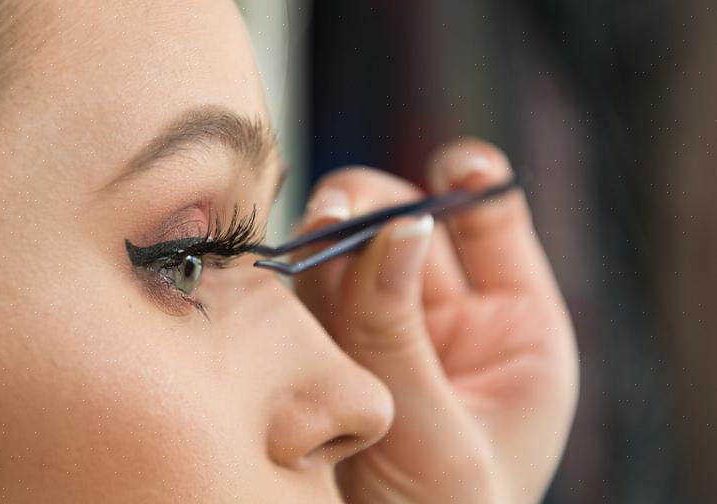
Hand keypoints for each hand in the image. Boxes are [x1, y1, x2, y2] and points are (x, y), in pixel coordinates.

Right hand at [294, 139, 578, 502]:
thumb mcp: (436, 430)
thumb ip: (400, 330)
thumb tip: (393, 226)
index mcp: (513, 331)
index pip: (492, 225)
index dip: (470, 185)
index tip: (448, 167)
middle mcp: (448, 321)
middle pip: (409, 226)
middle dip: (376, 209)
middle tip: (334, 214)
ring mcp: (386, 333)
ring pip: (350, 256)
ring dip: (325, 240)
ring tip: (305, 239)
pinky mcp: (331, 351)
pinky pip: (311, 298)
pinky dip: (293, 282)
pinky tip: (281, 271)